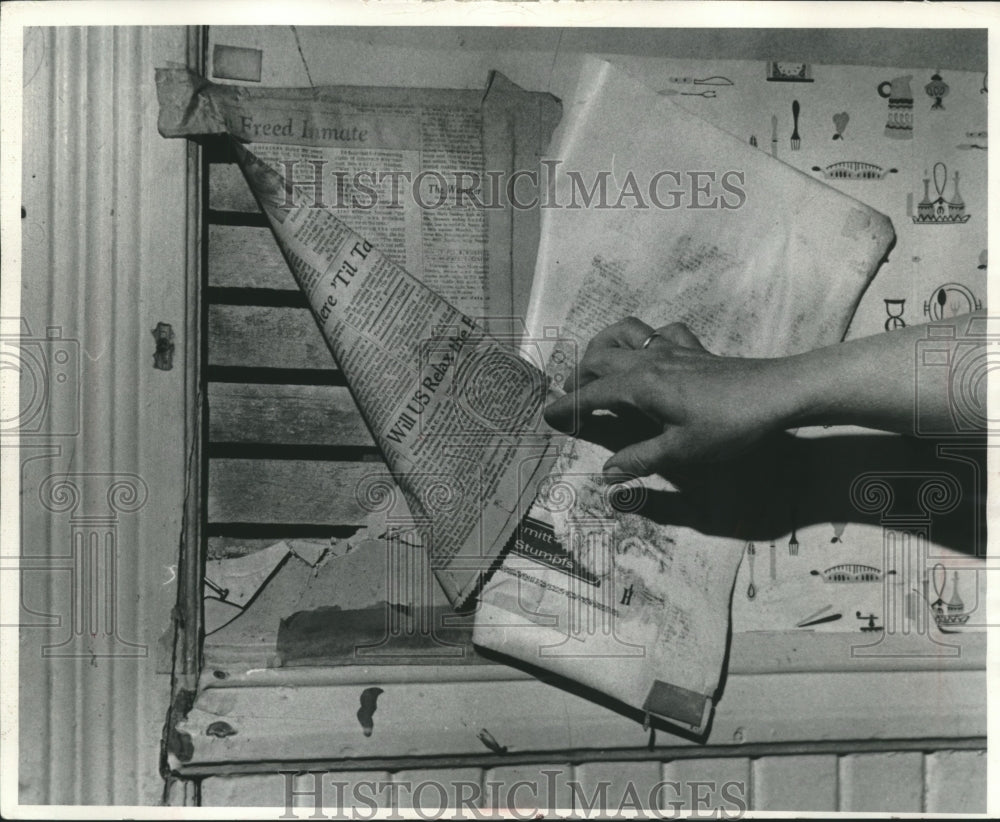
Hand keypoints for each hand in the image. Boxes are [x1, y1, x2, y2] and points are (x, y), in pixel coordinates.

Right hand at [544, 317, 788, 477]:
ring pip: (626, 333)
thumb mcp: (681, 452)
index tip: (546, 415)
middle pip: (600, 357)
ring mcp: (673, 350)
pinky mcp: (695, 349)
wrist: (776, 393)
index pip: (592, 395)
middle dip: (578, 374)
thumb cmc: (728, 425)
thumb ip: (640, 460)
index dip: (568, 407)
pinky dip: (648, 339)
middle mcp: (650, 361)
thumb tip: (608, 473)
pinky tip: (652, 353)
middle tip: (570, 396)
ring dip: (605, 345)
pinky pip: (663, 333)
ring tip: (597, 364)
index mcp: (640, 386)